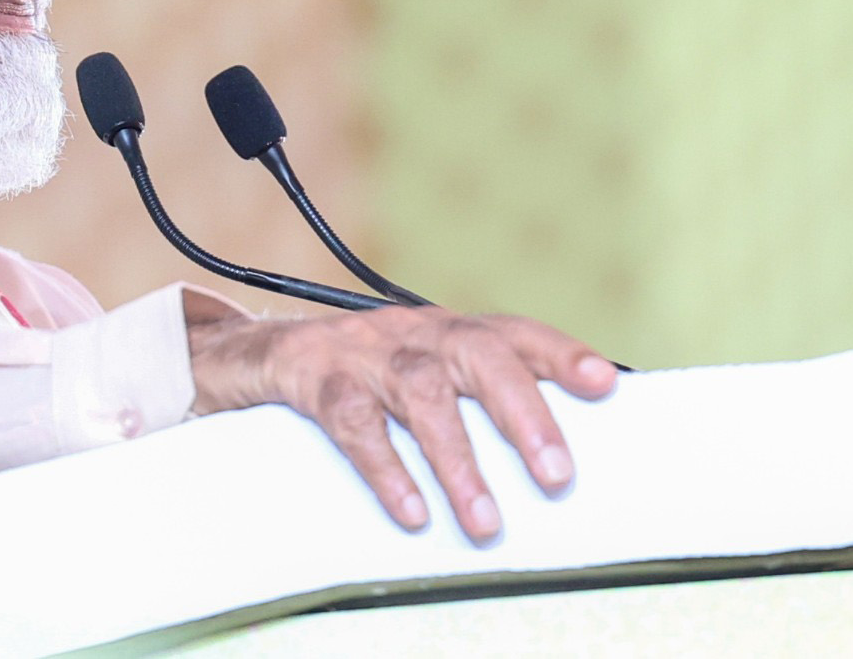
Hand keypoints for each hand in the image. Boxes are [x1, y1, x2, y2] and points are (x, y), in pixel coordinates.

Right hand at [185, 306, 616, 542]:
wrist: (247, 356)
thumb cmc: (351, 377)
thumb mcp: (412, 375)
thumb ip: (468, 398)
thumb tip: (549, 453)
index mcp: (441, 331)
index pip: (511, 332)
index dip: (559, 352)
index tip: (606, 385)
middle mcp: (407, 330)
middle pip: (476, 353)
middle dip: (522, 412)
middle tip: (556, 476)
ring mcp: (358, 349)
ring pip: (418, 390)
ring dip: (457, 458)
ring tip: (485, 521)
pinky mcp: (308, 373)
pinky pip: (350, 418)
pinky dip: (385, 466)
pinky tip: (410, 510)